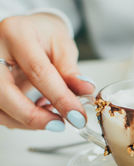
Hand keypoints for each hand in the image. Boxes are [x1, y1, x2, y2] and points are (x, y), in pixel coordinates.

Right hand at [0, 13, 94, 130]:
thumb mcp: (62, 46)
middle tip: (59, 125)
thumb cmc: (42, 36)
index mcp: (16, 34)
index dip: (60, 98)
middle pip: (4, 92)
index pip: (38, 72)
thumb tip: (85, 90)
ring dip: (27, 121)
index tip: (77, 115)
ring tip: (53, 120)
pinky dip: (19, 119)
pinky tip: (40, 115)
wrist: (24, 32)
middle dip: (33, 116)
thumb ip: (71, 71)